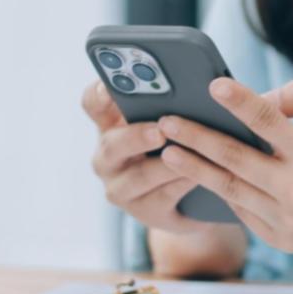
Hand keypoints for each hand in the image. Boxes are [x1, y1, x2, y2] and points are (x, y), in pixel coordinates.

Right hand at [81, 80, 217, 234]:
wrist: (189, 196)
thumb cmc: (176, 143)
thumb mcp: (165, 121)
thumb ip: (166, 103)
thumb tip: (190, 81)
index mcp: (110, 125)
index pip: (93, 104)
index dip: (99, 95)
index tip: (110, 87)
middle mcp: (108, 157)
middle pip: (112, 145)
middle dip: (136, 137)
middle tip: (160, 131)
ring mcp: (121, 188)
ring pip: (139, 176)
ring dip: (165, 165)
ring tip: (188, 153)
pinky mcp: (144, 212)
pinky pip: (163, 197)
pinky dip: (182, 183)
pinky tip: (199, 175)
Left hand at [157, 78, 292, 254]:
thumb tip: (262, 98)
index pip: (268, 120)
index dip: (238, 102)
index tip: (212, 86)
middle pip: (235, 158)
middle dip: (196, 138)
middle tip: (166, 122)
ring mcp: (287, 217)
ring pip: (230, 188)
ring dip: (195, 169)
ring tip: (167, 152)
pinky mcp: (281, 238)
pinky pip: (242, 210)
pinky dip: (220, 192)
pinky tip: (199, 176)